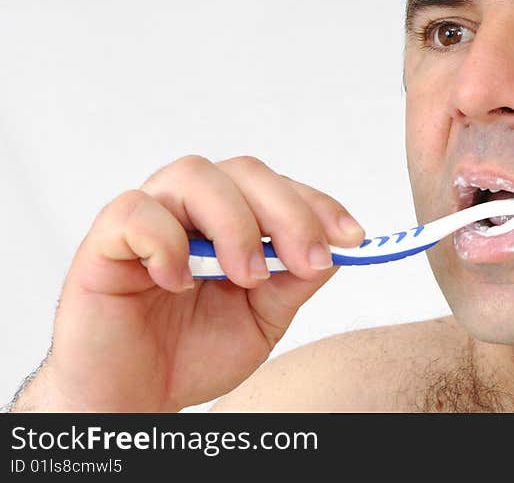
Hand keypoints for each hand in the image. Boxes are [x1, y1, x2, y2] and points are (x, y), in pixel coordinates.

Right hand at [13, 155, 364, 411]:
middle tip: (305, 262)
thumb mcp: (262, 320)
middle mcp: (192, 208)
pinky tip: (178, 282)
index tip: (352, 238)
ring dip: (235, 224)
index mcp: (231, 220)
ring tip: (246, 277)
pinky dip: (166, 242)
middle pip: (245, 171)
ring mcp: (148, 218)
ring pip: (195, 175)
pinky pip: (135, 212)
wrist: (135, 396)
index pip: (279, 188)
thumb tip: (334, 250)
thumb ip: (293, 282)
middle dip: (288, 213)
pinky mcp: (105, 241)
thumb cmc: (191, 352)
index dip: (319, 206)